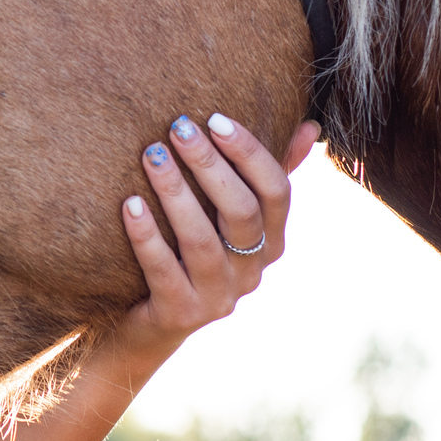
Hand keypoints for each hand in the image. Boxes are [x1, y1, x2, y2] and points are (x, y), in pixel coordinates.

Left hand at [113, 113, 319, 362]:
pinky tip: (129, 204)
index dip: (249, 153)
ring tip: (151, 155)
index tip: (214, 117)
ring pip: (202, 241)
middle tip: (178, 127)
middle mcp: (251, 272)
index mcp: (271, 242)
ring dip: (176, 193)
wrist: (147, 323)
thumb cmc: (189, 252)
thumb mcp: (229, 216)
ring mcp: (217, 298)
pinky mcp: (179, 314)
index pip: (276, 191)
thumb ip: (265, 175)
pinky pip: (163, 271)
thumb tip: (311, 127)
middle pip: (242, 212)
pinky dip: (146, 236)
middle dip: (210, 165)